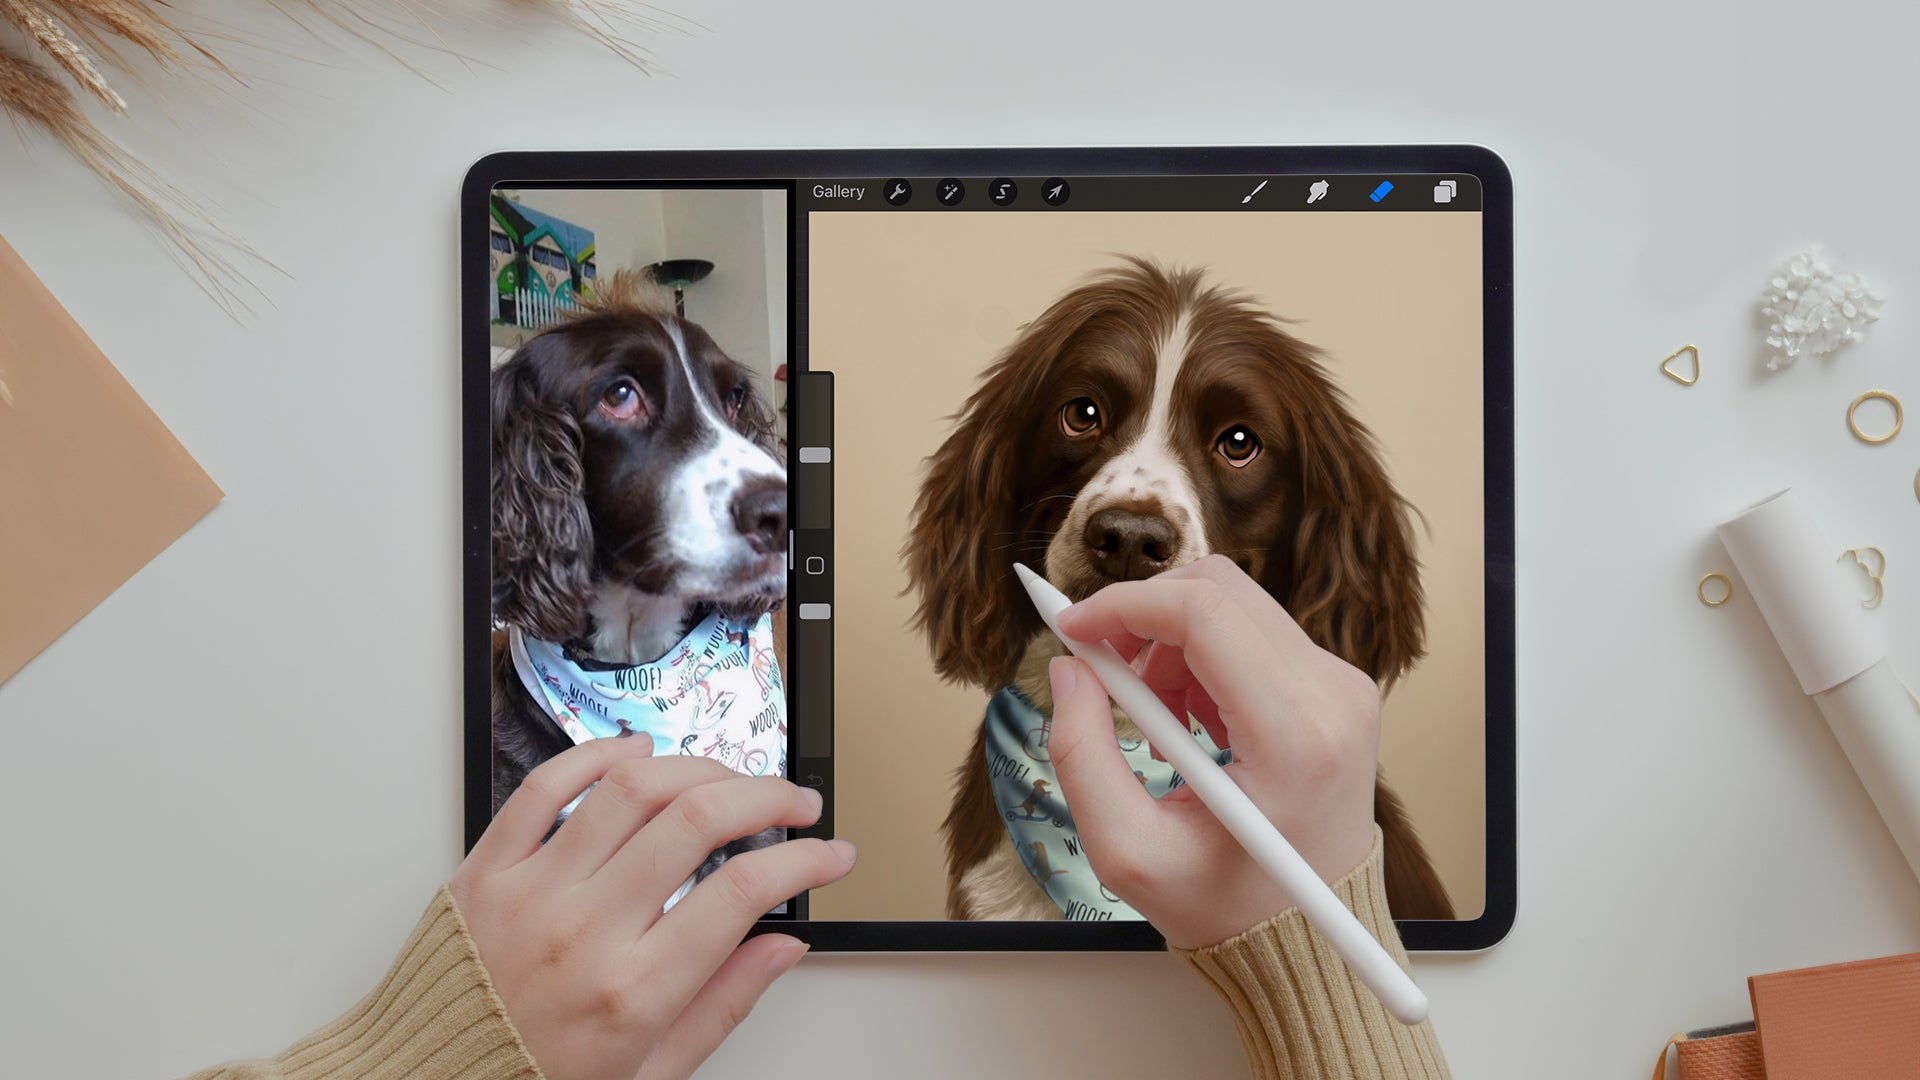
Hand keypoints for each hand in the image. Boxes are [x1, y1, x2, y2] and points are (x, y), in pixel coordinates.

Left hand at [449, 738, 855, 1079]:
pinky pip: (545, 788)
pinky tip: (636, 753)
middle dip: (767, 797)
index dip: (803, 860)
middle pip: (697, 821)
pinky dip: (597, 756)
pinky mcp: (486, 870)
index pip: (742, 893)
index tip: (828, 855)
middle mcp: (583, 932)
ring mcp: (532, 892)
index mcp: (632, 991)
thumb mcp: (650, 1072)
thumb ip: (723, 1004)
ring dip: (698, 768)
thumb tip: (783, 947)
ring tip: (728, 778)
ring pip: (631, 789)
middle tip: (794, 803)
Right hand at [1048, 554, 1378, 948]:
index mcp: (1293, 737)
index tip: (1071, 629)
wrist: (1308, 935)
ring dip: (1171, 646)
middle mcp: (1332, 696)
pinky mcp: (1337, 687)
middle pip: (1219, 590)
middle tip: (1102, 671)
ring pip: (1234, 606)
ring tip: (1156, 725)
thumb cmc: (1227, 905)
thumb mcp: (1129, 852)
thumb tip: (1069, 669)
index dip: (1122, 606)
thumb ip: (1082, 754)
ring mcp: (1343, 687)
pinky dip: (1203, 661)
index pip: (1202, 613)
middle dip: (1142, 619)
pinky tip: (1192, 724)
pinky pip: (1255, 634)